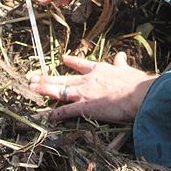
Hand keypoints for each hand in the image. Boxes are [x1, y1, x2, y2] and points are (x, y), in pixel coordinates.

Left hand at [28, 53, 157, 122]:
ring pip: (60, 91)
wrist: (139, 94)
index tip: (63, 58)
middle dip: (47, 78)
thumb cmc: (136, 83)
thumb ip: (121, 63)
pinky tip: (47, 115)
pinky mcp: (85, 107)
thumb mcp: (127, 70)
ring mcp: (85, 93)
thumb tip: (121, 55)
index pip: (81, 65)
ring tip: (31, 88)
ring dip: (44, 89)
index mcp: (99, 70)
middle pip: (63, 78)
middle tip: (33, 77)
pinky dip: (57, 113)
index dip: (71, 62)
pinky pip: (67, 111)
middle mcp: (88, 80)